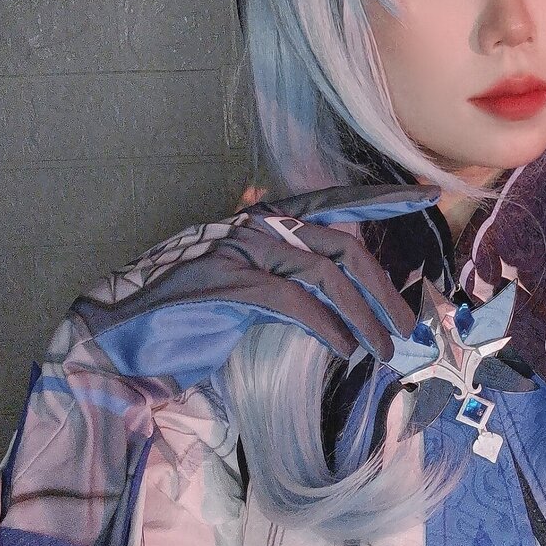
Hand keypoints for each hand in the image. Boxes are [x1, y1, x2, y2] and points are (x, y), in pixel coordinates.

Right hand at [69, 184, 438, 388]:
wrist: (116, 340)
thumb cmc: (185, 317)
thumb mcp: (246, 288)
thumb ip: (286, 275)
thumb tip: (332, 279)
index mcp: (263, 221)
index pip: (334, 201)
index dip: (382, 198)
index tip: (428, 194)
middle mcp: (256, 226)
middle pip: (343, 248)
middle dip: (384, 290)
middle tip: (408, 328)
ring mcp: (239, 250)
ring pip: (326, 276)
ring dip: (364, 318)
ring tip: (383, 352)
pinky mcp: (227, 283)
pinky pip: (294, 302)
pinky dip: (327, 327)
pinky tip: (343, 350)